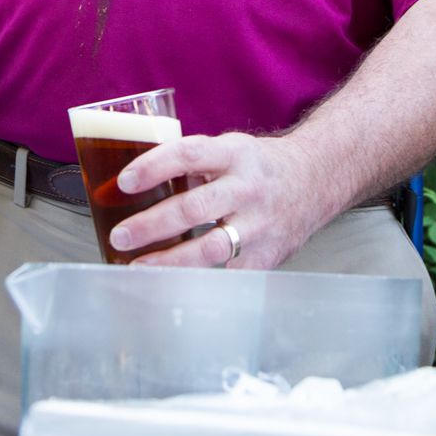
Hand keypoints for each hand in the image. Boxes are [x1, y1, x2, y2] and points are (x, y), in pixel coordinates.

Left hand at [108, 132, 337, 270]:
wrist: (315, 179)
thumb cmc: (259, 166)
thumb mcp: (230, 149)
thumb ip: (192, 164)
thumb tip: (138, 184)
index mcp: (234, 154)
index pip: (188, 155)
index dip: (153, 167)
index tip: (124, 182)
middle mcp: (248, 188)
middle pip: (193, 207)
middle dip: (151, 225)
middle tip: (120, 237)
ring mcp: (260, 224)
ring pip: (210, 247)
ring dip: (169, 260)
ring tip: (138, 267)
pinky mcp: (268, 254)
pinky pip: (228, 273)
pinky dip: (199, 281)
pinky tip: (173, 286)